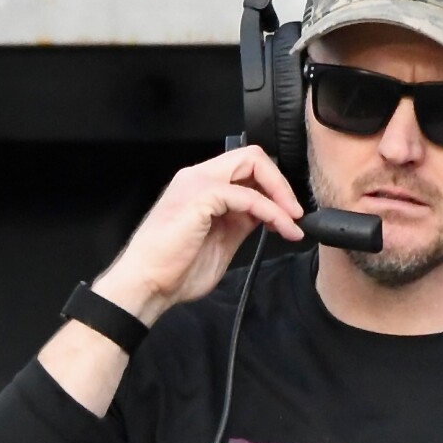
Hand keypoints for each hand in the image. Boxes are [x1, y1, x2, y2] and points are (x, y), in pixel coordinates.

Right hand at [93, 145, 307, 322]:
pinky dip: (271, 211)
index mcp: (200, 187)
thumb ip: (241, 222)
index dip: (272, 186)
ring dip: (281, 194)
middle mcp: (197, 177)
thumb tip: (268, 215)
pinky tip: (280, 228)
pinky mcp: (200, 196)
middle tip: (295, 213)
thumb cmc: (174, 270)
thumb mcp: (221, 241)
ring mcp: (197, 183)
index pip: (244, 168)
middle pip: (252, 156)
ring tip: (292, 223)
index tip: (288, 214)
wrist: (147, 285)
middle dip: (281, 183)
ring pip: (252, 164)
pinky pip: (248, 195)